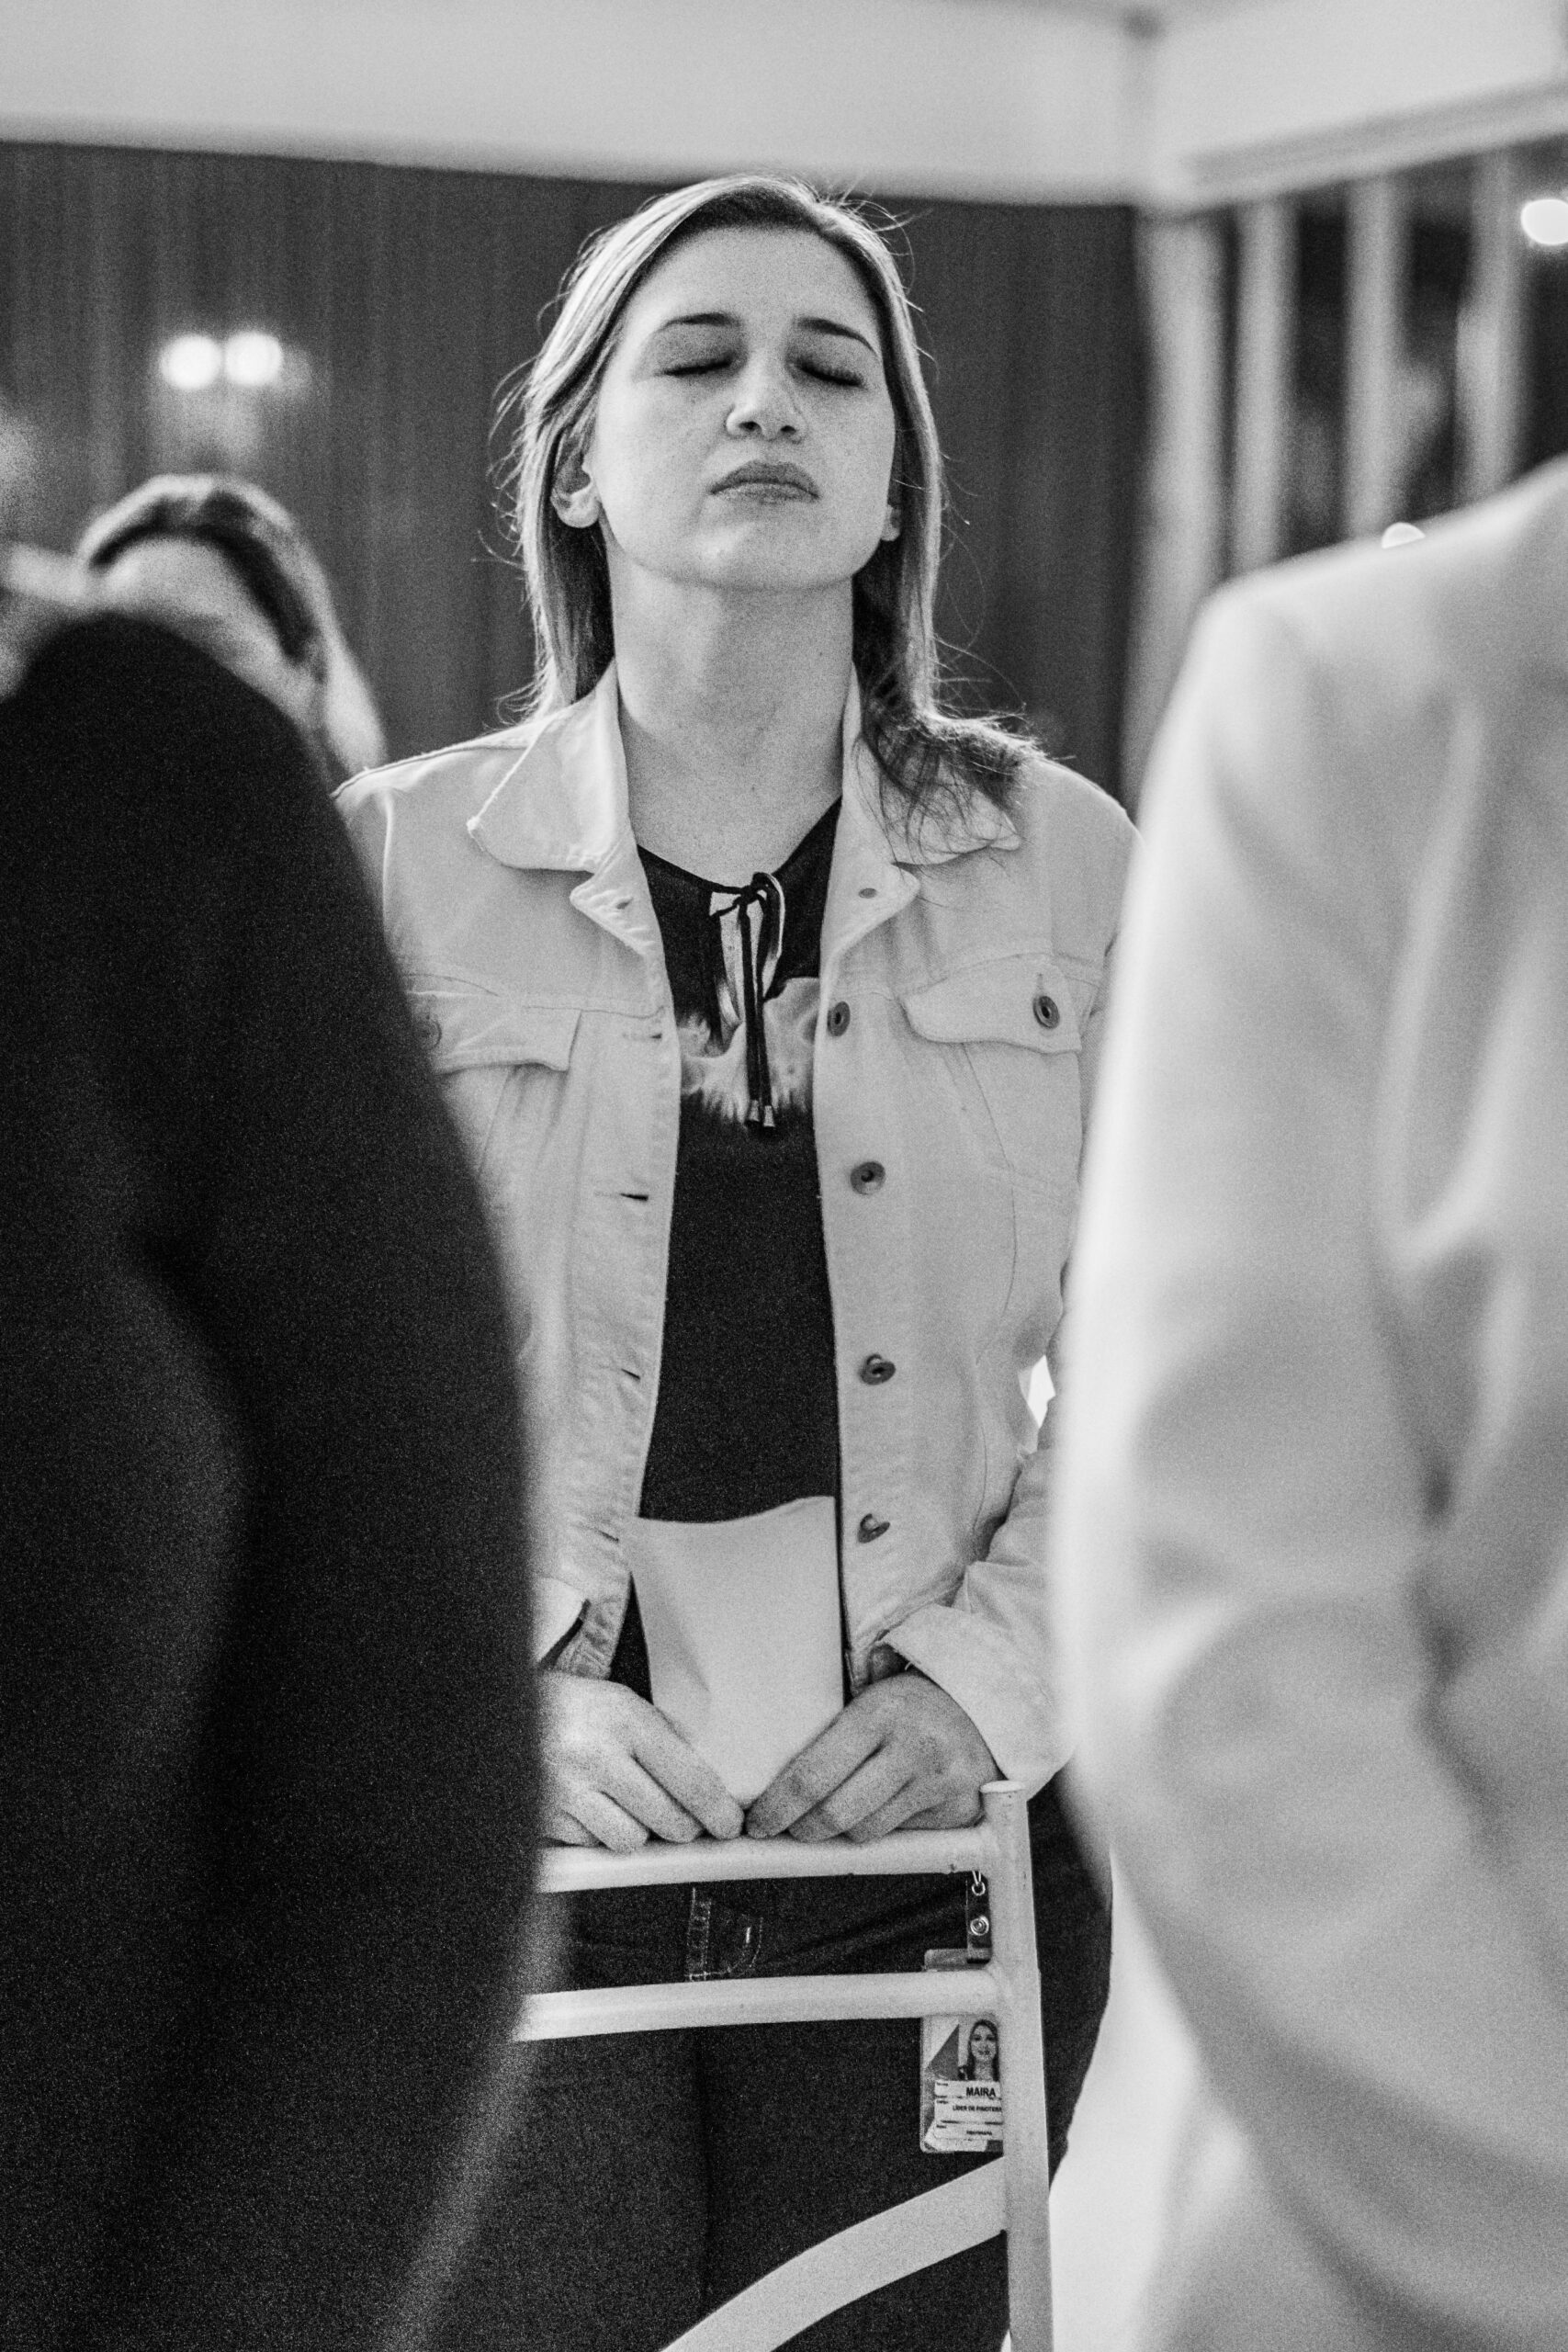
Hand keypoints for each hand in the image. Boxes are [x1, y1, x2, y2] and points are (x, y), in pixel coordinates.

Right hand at [541, 1673, 743, 1850]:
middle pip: (667, 1820)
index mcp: (624, 1719)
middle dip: (684, 1826)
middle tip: (685, 1819)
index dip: (718, 1810)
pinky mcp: (543, 1816)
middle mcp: (595, 1755)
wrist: (500, 1706)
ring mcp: (565, 1790)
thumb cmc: (575, 1707)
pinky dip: (600, 1833)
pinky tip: (594, 1807)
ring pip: (630, 1840)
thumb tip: (709, 1791)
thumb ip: (663, 1740)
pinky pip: (592, 1844)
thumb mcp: (624, 1704)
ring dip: (640, 1831)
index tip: (729, 1824)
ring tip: (631, 1806)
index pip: (689, 1779)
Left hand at [743, 1673, 997, 1842]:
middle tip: (789, 1828)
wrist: (985, 1701)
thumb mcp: (871, 1701)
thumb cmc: (912, 1704)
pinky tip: (884, 1805)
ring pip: (867, 1832)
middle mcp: (913, 1748)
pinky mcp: (958, 1809)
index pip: (812, 1774)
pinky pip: (902, 1836)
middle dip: (803, 1829)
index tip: (757, 1824)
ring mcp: (939, 1782)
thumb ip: (833, 1737)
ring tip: (836, 1814)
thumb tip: (776, 1787)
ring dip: (843, 1832)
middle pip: (836, 1814)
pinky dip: (884, 1828)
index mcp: (880, 1713)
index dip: (777, 1807)